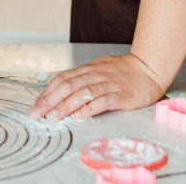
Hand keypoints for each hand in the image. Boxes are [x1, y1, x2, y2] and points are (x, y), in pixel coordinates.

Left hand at [28, 53, 166, 119]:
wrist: (149, 69)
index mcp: (88, 69)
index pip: (62, 79)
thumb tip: (61, 90)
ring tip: (53, 117)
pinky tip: (77, 116)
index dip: (47, 93)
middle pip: (67, 86)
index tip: (36, 107)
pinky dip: (87, 108)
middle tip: (37, 114)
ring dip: (65, 106)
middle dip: (50, 101)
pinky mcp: (120, 95)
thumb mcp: (99, 69)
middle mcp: (95, 74)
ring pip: (81, 93)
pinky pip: (101, 101)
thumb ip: (83, 78)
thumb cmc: (124, 72)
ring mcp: (108, 84)